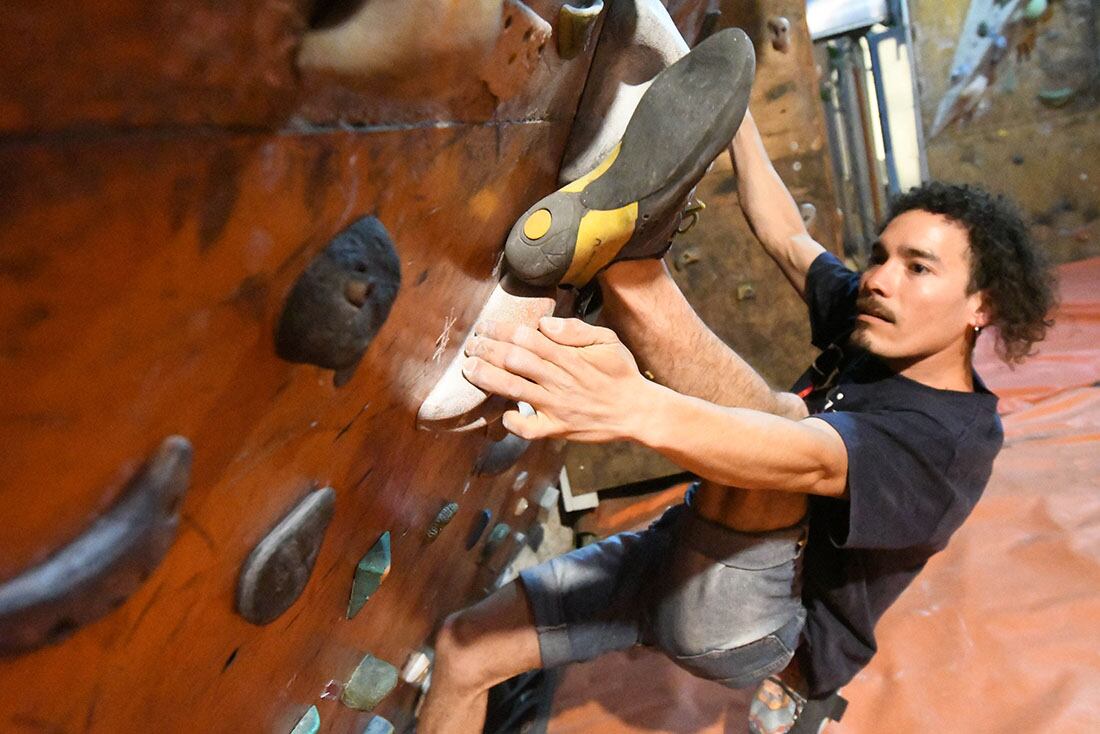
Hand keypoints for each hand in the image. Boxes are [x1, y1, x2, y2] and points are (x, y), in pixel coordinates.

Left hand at [461, 316, 651, 441]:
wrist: (636, 411)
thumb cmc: (620, 373)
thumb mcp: (607, 341)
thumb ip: (576, 330)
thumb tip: (545, 323)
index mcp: (569, 357)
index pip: (527, 338)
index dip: (502, 330)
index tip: (485, 326)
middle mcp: (559, 380)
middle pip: (514, 360)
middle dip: (488, 350)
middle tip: (471, 344)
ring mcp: (556, 406)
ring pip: (515, 390)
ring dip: (488, 378)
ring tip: (470, 369)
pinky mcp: (557, 429)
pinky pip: (529, 429)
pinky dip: (512, 422)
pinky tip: (502, 413)